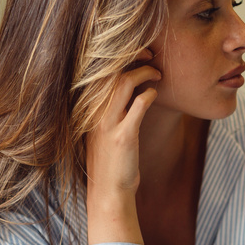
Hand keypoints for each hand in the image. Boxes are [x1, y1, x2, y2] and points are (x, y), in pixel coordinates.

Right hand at [85, 49, 159, 243]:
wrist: (108, 192)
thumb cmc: (111, 161)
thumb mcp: (105, 130)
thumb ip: (112, 107)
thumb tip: (131, 84)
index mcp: (87, 109)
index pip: (99, 72)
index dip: (118, 56)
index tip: (137, 52)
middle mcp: (93, 113)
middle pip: (111, 71)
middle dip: (133, 57)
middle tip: (151, 55)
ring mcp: (107, 124)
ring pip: (123, 83)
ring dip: (144, 73)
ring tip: (157, 73)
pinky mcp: (123, 136)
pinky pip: (139, 105)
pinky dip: (150, 94)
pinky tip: (155, 94)